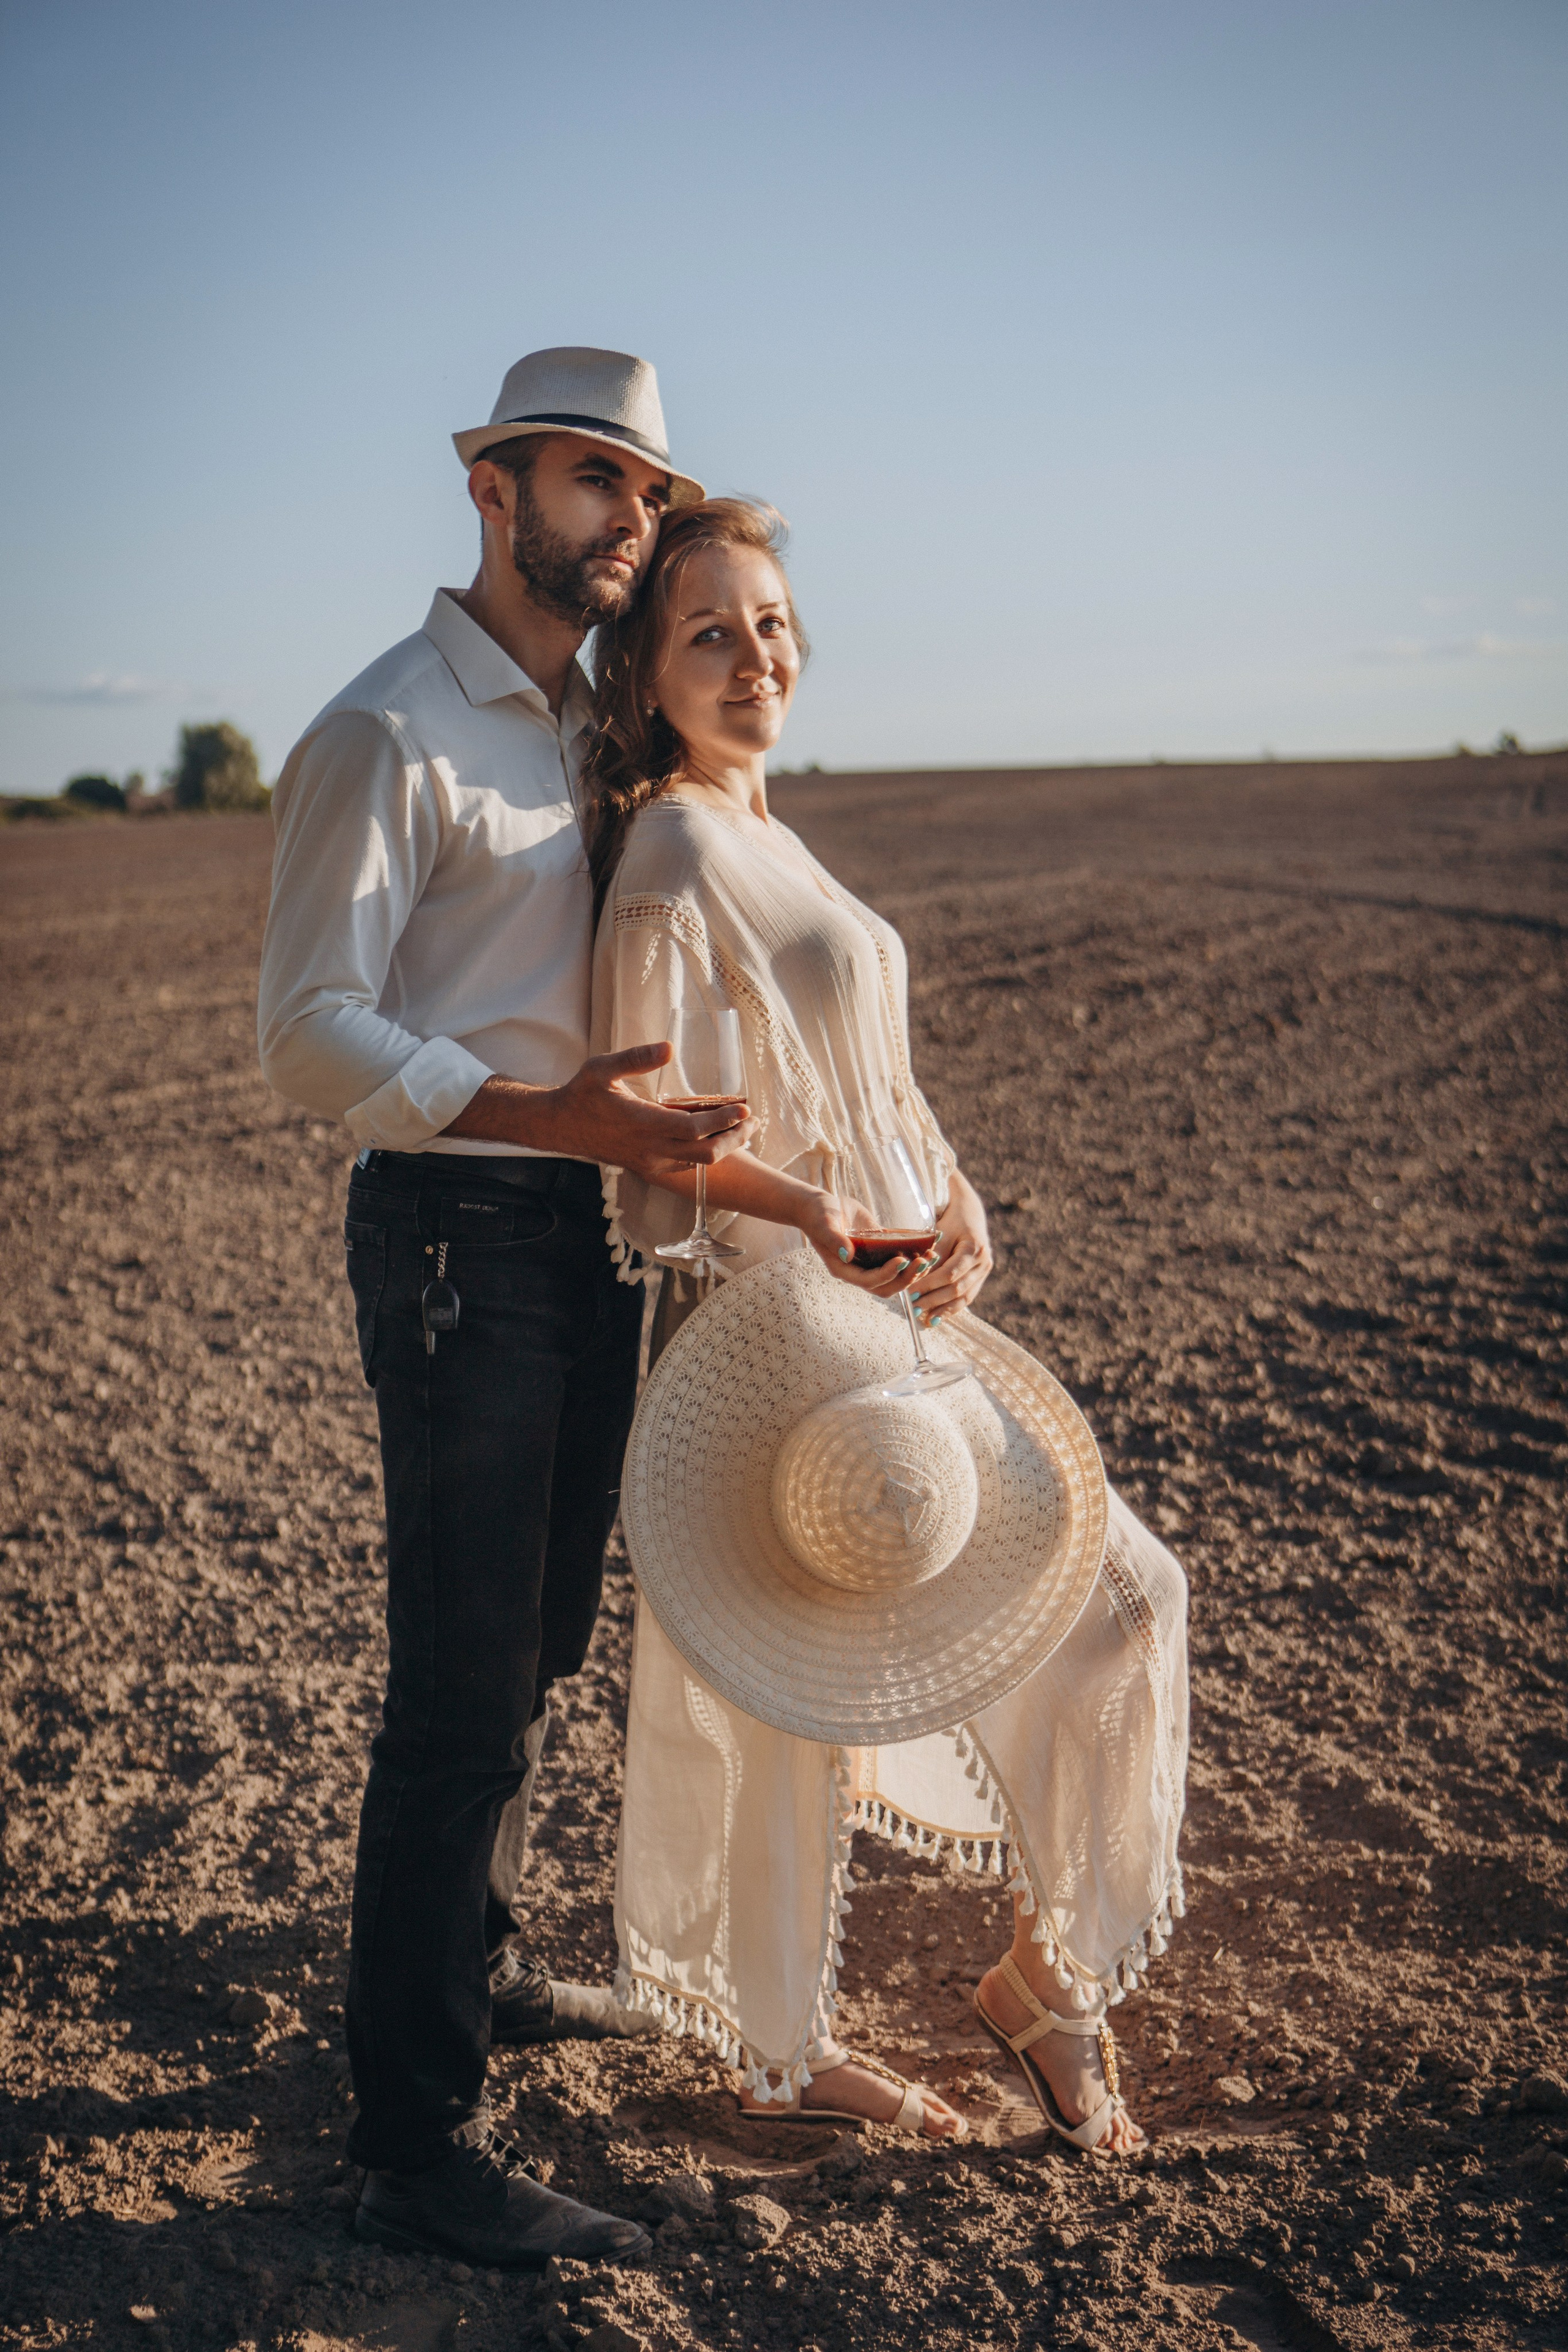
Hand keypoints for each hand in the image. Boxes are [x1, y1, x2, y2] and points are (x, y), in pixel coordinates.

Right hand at [443, 1046, 751, 1177]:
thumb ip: (636, 1058)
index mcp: (642, 1125)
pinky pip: (686, 1167)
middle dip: (735, 1138)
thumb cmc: (582, 1094)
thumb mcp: (603, 1068)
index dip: (724, 1120)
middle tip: (753, 1122)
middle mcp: (650, 1150)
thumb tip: (669, 1047)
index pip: (695, 1129)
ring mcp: (650, 1163)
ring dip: (724, 1147)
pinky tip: (716, 1137)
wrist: (562, 1127)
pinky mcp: (649, 1168)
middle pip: (706, 1153)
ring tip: (743, 1129)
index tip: (745, 1108)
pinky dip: (706, 1154)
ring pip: (699, 1164)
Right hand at [799, 1191, 942, 1298]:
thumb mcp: (824, 1224)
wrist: (819, 1207)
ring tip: (932, 1256)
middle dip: (907, 1277)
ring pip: (896, 1276)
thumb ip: (834, 1239)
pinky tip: (930, 1244)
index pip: (869, 1280)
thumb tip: (848, 1254)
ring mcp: (870, 1262)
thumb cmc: (818, 1214)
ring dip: (915, 1270)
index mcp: (843, 1269)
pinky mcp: (879, 1250)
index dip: (887, 1274)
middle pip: (887, 1285)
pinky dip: (914, 1254)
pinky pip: (898, 1258)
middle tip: (924, 1262)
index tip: (901, 1259)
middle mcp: (858, 1270)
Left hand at [904, 1168, 991, 1324]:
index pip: (950, 1273)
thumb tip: (919, 1279)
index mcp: (974, 1248)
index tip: (911, 1292)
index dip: (930, 1285)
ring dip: (943, 1310)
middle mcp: (984, 1262)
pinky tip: (937, 1317)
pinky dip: (952, 1308)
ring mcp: (984, 1272)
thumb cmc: (952, 1222)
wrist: (971, 1215)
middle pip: (958, 1288)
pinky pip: (967, 1297)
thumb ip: (932, 1254)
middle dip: (934, 1300)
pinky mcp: (981, 1279)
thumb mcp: (940, 1232)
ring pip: (964, 1297)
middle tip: (914, 1308)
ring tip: (925, 1319)